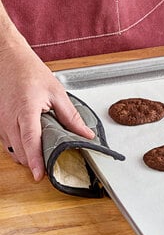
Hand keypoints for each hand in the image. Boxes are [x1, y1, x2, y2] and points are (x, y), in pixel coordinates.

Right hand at [0, 42, 94, 181]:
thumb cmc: (29, 72)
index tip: (41, 175)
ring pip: (13, 149)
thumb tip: (85, 134)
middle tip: (53, 169)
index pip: (30, 140)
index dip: (36, 160)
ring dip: (28, 157)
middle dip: (35, 163)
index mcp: (26, 109)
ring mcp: (1, 122)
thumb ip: (71, 116)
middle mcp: (9, 118)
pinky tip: (33, 149)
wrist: (8, 59)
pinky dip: (20, 149)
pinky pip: (8, 143)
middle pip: (21, 150)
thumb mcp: (57, 92)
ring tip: (45, 160)